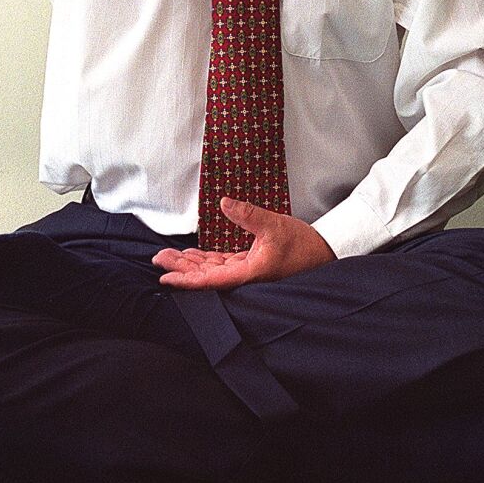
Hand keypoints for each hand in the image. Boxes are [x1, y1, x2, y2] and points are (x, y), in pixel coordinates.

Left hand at [153, 199, 334, 289]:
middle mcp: (245, 276)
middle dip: (181, 268)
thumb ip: (249, 215)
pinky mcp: (250, 264)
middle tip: (158, 260)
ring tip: (169, 256)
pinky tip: (192, 255)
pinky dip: (206, 260)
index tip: (166, 277)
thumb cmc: (303, 244)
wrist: (325, 251)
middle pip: (205, 275)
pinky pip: (222, 264)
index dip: (186, 279)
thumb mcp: (275, 225)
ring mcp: (247, 271)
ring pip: (212, 269)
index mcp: (249, 273)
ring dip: (190, 263)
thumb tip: (224, 203)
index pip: (210, 279)